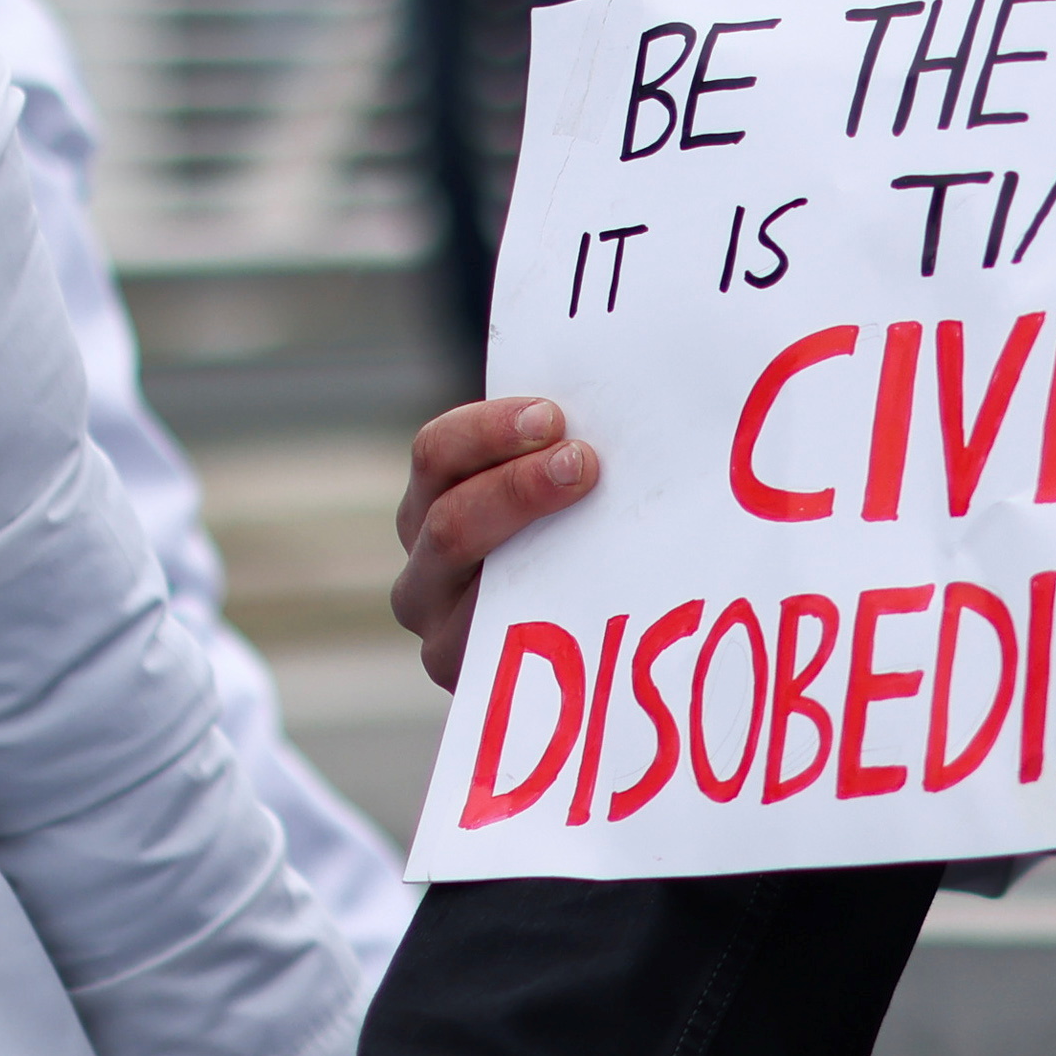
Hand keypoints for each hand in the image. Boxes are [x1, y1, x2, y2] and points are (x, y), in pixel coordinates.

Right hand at [391, 395, 596, 688]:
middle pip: (446, 521)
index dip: (489, 430)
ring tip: (594, 529)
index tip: (554, 416)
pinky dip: (554, 618)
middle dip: (515, 488)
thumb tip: (633, 372)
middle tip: (583, 464)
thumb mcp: (547, 483)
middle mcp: (422, 572)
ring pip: (476, 592)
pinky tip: (605, 597)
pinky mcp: (474, 683)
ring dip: (533, 554)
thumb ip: (562, 443)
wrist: (559, 652)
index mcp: (427, 502)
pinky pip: (506, 650)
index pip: (436, 453)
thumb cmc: (567, 534)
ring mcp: (442, 633)